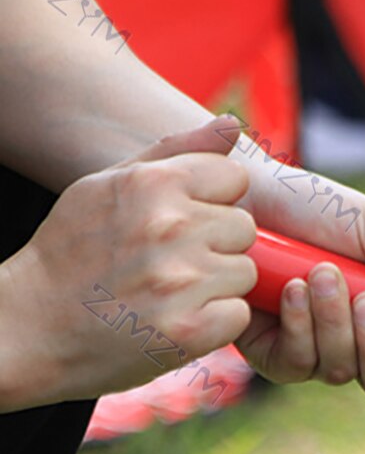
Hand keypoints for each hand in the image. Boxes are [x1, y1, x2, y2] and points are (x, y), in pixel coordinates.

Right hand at [0, 116, 255, 410]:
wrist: (28, 328)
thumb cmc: (72, 253)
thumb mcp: (108, 185)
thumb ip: (176, 151)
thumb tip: (234, 123)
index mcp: (153, 184)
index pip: (235, 180)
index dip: (215, 203)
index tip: (184, 223)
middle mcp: (169, 227)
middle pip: (244, 228)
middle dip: (218, 246)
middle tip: (173, 264)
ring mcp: (180, 281)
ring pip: (246, 273)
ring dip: (218, 286)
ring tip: (172, 293)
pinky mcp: (188, 329)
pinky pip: (239, 314)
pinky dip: (216, 322)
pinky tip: (177, 319)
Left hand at [231, 136, 364, 404]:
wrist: (249, 198)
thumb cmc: (317, 210)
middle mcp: (360, 344)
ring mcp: (318, 354)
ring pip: (341, 371)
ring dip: (334, 321)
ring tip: (321, 272)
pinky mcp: (275, 356)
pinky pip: (298, 364)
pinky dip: (300, 325)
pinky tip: (290, 289)